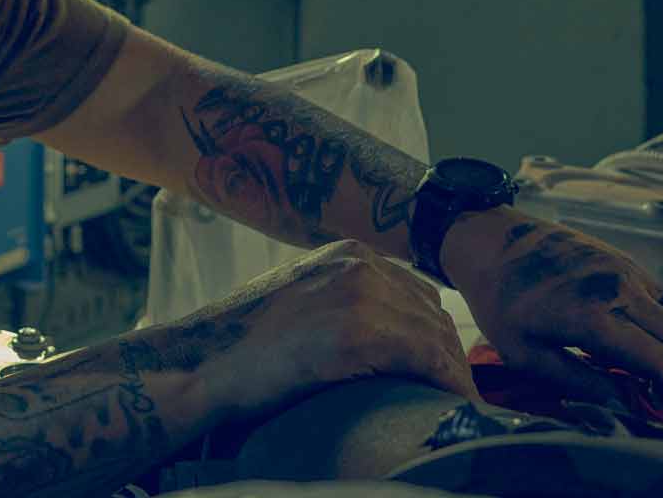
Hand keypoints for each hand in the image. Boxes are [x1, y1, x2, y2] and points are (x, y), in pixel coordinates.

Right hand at [183, 239, 475, 417]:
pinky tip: (453, 405)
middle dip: (449, 359)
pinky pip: (425, 359)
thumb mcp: (303, 301)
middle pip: (433, 315)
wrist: (203, 365)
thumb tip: (392, 335)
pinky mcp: (357, 333)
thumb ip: (345, 302)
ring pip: (436, 338)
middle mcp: (358, 264)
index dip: (436, 338)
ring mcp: (358, 294)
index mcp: (348, 254)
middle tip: (459, 398)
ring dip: (453, 376)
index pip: (418, 294)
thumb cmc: (247, 346)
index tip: (444, 372)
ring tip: (459, 408)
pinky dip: (446, 384)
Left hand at [442, 208, 662, 411]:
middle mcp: (620, 288)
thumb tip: (626, 404)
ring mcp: (628, 268)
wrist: (489, 242)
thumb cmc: (500, 303)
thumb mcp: (526, 356)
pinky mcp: (627, 259)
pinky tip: (650, 342)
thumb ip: (581, 384)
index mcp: (592, 316)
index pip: (659, 361)